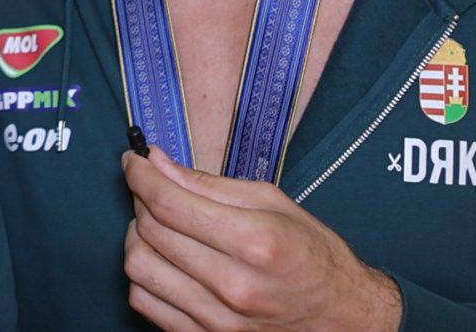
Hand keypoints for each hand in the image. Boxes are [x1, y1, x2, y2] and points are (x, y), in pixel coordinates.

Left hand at [121, 146, 400, 330]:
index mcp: (255, 241)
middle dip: (140, 198)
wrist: (341, 318)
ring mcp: (217, 320)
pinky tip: (164, 260)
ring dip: (137, 237)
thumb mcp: (273, 203)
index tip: (134, 161)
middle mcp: (233, 285)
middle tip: (151, 186)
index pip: (170, 203)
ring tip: (158, 225)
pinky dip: (144, 274)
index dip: (141, 175)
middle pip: (150, 232)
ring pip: (138, 268)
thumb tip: (158, 162)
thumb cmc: (312, 255)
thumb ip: (209, 184)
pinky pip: (144, 302)